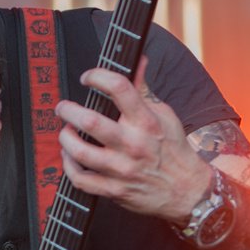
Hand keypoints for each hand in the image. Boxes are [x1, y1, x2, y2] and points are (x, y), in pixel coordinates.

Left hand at [55, 58, 211, 222]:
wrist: (186, 190)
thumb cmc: (173, 150)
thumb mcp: (164, 115)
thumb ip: (144, 89)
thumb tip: (138, 60)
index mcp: (146, 121)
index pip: (119, 88)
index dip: (97, 76)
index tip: (88, 78)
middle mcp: (132, 144)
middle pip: (90, 122)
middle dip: (68, 110)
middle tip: (63, 108)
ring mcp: (121, 169)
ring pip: (80, 152)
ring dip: (66, 138)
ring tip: (66, 131)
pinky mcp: (114, 190)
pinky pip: (80, 179)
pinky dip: (68, 166)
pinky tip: (69, 157)